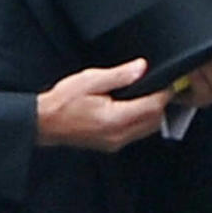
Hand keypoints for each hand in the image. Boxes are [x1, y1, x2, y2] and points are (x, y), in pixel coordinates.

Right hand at [36, 59, 170, 150]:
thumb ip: (119, 75)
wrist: (45, 122)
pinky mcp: (111, 145)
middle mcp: (118, 134)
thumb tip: (141, 68)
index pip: (153, 107)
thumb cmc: (62, 102)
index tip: (166, 83)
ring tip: (145, 97)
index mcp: (115, 118)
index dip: (163, 94)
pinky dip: (140, 122)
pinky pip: (135, 134)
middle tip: (158, 88)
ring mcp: (115, 142)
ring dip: (151, 115)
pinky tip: (132, 110)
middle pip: (155, 121)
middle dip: (160, 105)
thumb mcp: (91, 80)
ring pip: (147, 130)